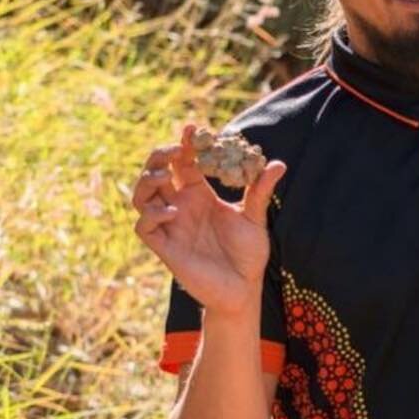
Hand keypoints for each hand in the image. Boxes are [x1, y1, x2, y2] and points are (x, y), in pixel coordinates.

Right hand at [132, 124, 285, 317]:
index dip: (184, 145)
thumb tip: (277, 164)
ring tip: (165, 177)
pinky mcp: (165, 247)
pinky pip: (145, 227)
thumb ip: (260, 191)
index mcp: (199, 195)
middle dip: (159, 157)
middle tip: (175, 150)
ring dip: (147, 181)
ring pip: (141, 196)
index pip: (183, 163)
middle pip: (155, 173)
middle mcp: (181, 207)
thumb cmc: (248, 254)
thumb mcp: (255, 219)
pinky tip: (173, 211)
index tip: (192, 128)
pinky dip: (153, 215)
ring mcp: (171, 226)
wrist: (242, 289)